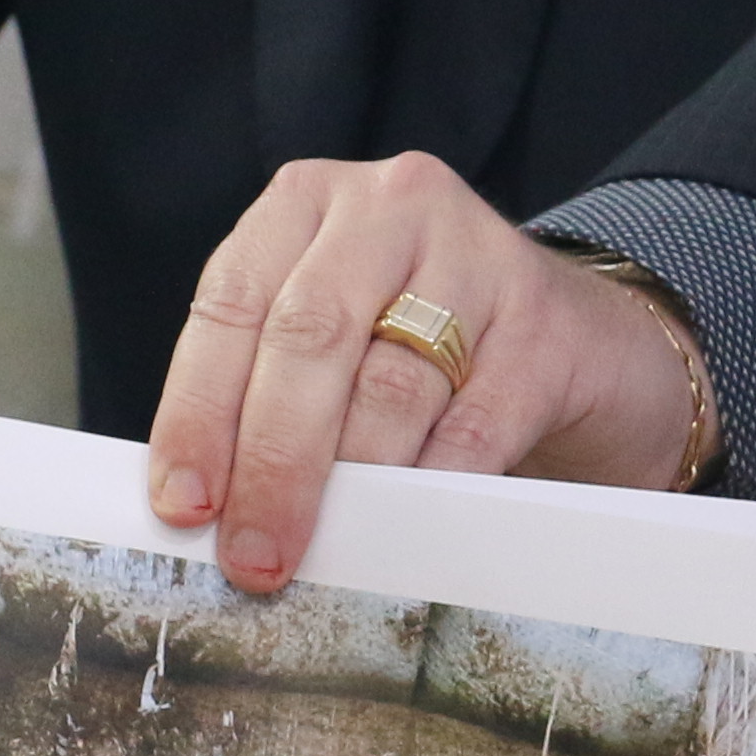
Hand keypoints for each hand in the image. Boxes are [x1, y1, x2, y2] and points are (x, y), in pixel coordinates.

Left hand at [145, 153, 702, 590]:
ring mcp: (477, 254)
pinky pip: (473, 426)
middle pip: (308, 339)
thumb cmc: (418, 343)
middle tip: (252, 554)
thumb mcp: (333, 330)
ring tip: (325, 550)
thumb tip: (202, 505)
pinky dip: (430, 488)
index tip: (184, 505)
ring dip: (350, 486)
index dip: (198, 411)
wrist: (571, 341)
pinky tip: (407, 530)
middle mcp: (389, 205)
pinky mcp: (544, 324)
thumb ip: (263, 389)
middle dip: (271, 461)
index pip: (230, 305)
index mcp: (307, 201)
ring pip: (390, 386)